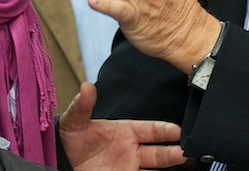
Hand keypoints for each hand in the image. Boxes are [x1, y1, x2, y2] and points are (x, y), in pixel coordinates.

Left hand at [59, 82, 185, 170]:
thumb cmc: (73, 139)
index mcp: (126, 131)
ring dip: (168, 167)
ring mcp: (130, 167)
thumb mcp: (75, 121)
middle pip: (158, 152)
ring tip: (181, 163)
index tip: (177, 131)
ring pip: (155, 169)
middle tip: (184, 152)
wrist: (64, 160)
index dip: (165, 129)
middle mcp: (132, 150)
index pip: (151, 129)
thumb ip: (83, 105)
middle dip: (172, 152)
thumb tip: (87, 86)